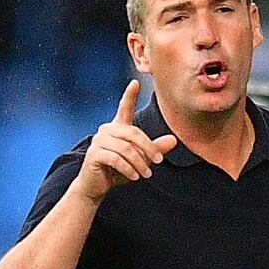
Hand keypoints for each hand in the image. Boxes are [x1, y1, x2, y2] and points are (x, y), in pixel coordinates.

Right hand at [72, 79, 179, 204]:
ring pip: (126, 148)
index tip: (135, 82)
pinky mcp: (94, 154)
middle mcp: (107, 130)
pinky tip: (134, 176)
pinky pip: (116, 159)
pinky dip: (128, 169)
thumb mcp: (140, 160)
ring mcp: (99, 141)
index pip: (124, 108)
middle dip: (148, 148)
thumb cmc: (117, 171)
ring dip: (139, 163)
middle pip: (133, 133)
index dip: (129, 95)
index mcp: (117, 127)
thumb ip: (154, 149)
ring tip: (146, 174)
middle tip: (158, 162)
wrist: (95, 186)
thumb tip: (173, 140)